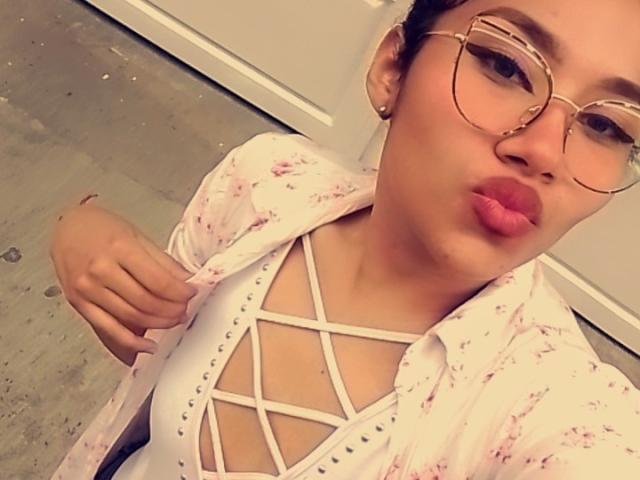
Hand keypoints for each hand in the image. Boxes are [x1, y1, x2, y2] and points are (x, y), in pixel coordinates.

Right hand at [50, 203, 197, 364]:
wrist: (67, 228)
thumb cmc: (103, 229)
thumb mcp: (137, 235)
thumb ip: (162, 261)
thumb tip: (187, 282)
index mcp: (120, 248)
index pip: (158, 280)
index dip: (180, 292)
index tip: (192, 294)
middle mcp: (100, 270)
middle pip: (145, 301)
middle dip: (171, 310)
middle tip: (185, 310)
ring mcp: (87, 289)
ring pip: (131, 317)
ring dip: (158, 323)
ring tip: (173, 321)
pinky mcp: (78, 304)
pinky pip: (108, 329)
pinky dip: (131, 341)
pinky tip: (149, 344)